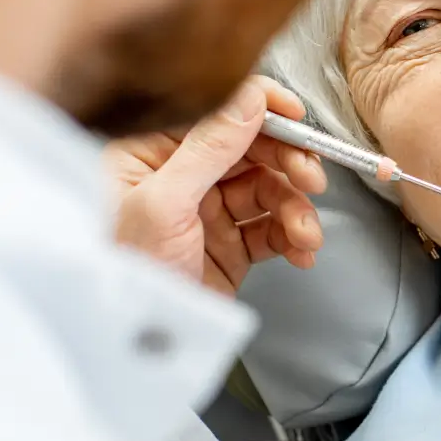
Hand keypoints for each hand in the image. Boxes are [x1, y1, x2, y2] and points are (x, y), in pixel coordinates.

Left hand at [106, 76, 327, 295]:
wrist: (136, 342)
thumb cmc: (128, 272)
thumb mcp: (165, 202)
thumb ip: (209, 147)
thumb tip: (249, 97)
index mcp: (151, 151)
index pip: (216, 112)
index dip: (261, 109)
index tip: (297, 117)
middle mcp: (181, 175)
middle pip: (251, 149)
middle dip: (288, 165)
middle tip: (312, 180)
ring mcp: (207, 210)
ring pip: (269, 190)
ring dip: (296, 210)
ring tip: (306, 235)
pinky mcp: (228, 245)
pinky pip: (271, 229)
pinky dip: (292, 237)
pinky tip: (301, 250)